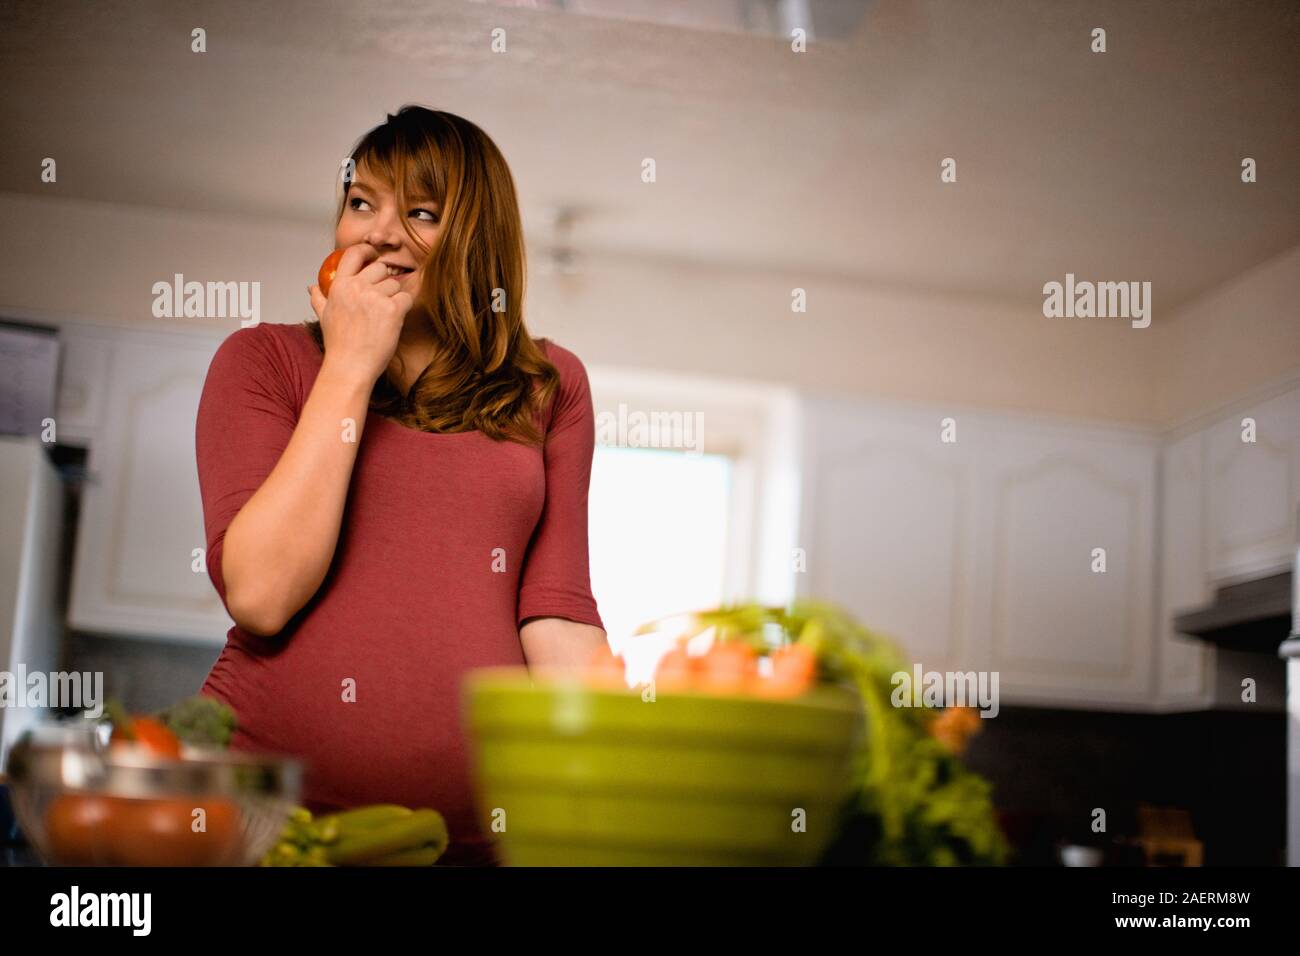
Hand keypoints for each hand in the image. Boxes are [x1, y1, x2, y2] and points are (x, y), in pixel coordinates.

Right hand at [307, 244, 412, 384]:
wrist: (350, 366)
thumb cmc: (339, 344)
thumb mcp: (324, 316)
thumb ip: (320, 298)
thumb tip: (311, 287)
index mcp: (339, 285)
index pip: (354, 253)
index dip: (367, 251)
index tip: (373, 254)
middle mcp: (356, 287)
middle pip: (380, 268)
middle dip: (383, 282)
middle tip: (380, 301)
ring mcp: (375, 297)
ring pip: (395, 284)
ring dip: (393, 298)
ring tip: (382, 318)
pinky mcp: (392, 309)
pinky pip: (406, 297)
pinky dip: (404, 307)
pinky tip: (394, 320)